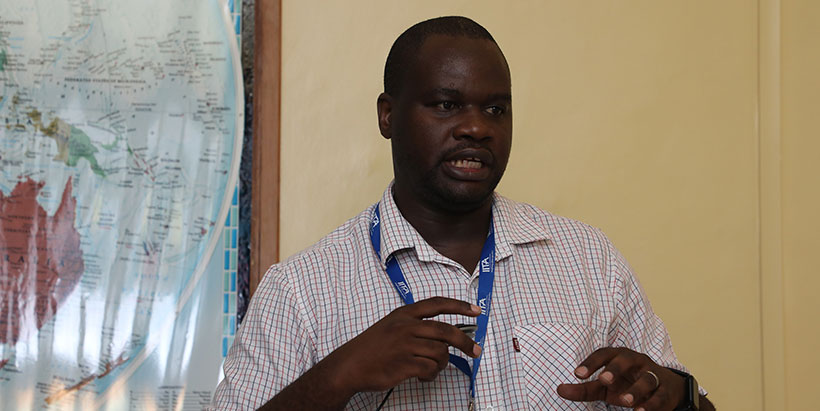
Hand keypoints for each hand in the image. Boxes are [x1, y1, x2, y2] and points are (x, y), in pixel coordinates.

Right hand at [321, 296, 481, 395]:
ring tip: (432, 369)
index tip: (476, 311)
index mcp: (404, 313)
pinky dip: (431, 375)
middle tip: (476, 351)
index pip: (438, 304)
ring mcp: (405, 345)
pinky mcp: (404, 364)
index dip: (460, 306)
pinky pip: (430, 369)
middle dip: (466, 342)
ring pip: (440, 353)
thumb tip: (445, 336)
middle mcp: (406, 326)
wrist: (350, 365)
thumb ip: (415, 325)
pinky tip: (422, 377)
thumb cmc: (371, 348)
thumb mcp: (391, 326)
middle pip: (446, 331)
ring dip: (442, 364)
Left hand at [556, 347, 684, 409]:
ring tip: (624, 401)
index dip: (591, 362)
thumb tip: (559, 389)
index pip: (604, 353)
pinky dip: (651, 404)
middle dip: (614, 368)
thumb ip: (584, 388)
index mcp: (619, 356)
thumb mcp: (605, 387)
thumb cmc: (628, 384)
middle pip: (626, 358)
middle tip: (603, 380)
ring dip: (635, 390)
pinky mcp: (665, 391)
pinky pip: (659, 396)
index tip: (577, 374)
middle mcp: (636, 361)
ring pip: (647, 378)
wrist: (664, 389)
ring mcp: (653, 375)